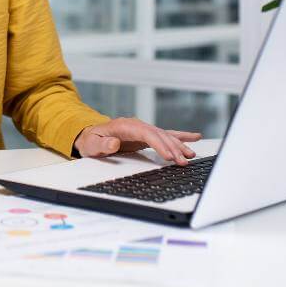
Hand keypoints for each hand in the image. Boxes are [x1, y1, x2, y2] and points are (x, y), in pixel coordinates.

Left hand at [73, 118, 201, 164]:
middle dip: (173, 147)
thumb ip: (101, 144)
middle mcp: (137, 126)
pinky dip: (180, 136)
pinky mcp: (147, 136)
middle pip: (159, 135)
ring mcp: (143, 130)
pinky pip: (166, 135)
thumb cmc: (91, 140)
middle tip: (183, 161)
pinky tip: (194, 137)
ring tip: (191, 155)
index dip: (159, 144)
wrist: (90, 136)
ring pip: (165, 136)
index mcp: (125, 126)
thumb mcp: (91, 144)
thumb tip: (113, 143)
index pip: (146, 133)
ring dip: (179, 145)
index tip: (168, 155)